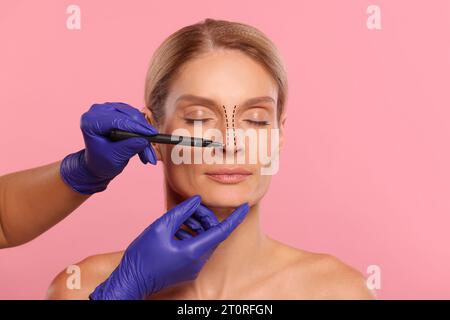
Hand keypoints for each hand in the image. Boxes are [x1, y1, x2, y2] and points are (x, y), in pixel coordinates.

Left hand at [60, 102, 157, 193]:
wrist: (98, 163)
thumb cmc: (101, 162)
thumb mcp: (115, 157)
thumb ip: (129, 147)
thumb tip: (145, 140)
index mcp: (91, 121)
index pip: (118, 120)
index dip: (137, 127)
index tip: (152, 135)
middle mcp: (98, 111)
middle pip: (128, 115)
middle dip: (143, 131)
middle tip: (152, 144)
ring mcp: (108, 109)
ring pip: (134, 115)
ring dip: (144, 132)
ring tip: (148, 152)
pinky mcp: (118, 111)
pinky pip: (135, 117)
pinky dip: (142, 130)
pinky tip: (146, 144)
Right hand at [89, 195, 249, 299]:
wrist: (131, 281)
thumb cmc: (143, 256)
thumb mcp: (160, 227)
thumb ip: (181, 211)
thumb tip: (197, 200)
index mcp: (194, 252)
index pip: (222, 231)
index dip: (235, 217)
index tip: (245, 206)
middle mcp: (198, 262)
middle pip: (212, 234)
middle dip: (204, 218)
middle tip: (190, 209)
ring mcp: (194, 268)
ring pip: (204, 241)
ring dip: (196, 227)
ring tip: (178, 221)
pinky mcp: (188, 270)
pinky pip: (196, 249)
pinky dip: (190, 237)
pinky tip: (175, 232)